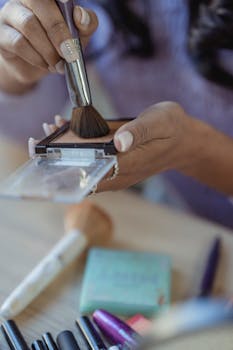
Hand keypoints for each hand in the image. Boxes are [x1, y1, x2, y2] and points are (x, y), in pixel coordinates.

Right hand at [0, 1, 97, 93]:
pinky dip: (36, 57)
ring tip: (58, 65)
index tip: (78, 21)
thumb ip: (86, 24)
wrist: (37, 67)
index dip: (65, 2)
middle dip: (58, 30)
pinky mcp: (2, 35)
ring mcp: (10, 15)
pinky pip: (18, 43)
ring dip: (48, 49)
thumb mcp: (78, 36)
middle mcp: (25, 0)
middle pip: (39, 2)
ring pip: (28, 24)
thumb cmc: (58, 46)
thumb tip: (81, 15)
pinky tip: (45, 65)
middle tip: (70, 54)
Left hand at [28, 102, 199, 190]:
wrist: (184, 140)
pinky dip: (76, 146)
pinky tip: (67, 128)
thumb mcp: (159, 123)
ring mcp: (116, 168)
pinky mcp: (116, 160)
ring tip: (51, 128)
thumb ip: (139, 132)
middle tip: (39, 139)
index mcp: (127, 165)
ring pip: (84, 166)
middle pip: (81, 174)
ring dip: (64, 152)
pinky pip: (92, 158)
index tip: (46, 160)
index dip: (66, 171)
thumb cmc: (172, 129)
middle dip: (57, 159)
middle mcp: (118, 172)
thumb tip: (118, 142)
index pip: (91, 176)